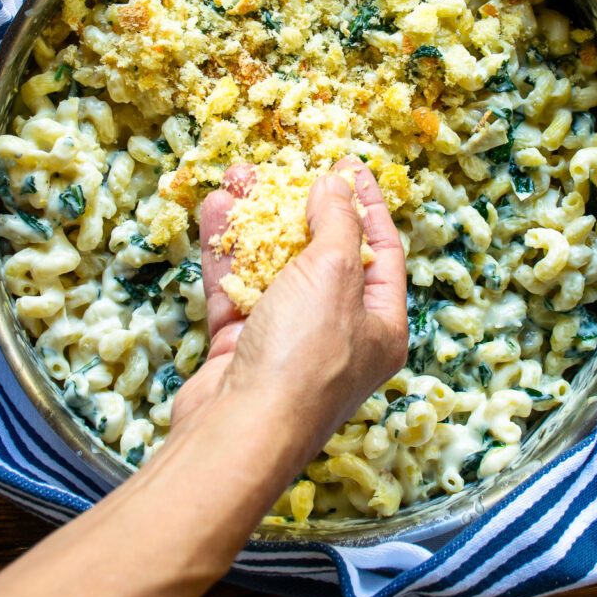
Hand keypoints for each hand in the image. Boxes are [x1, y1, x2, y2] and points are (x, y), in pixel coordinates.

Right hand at [171, 156, 407, 463]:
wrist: (238, 431)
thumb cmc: (304, 355)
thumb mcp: (334, 273)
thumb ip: (337, 222)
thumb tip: (335, 185)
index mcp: (380, 325)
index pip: (382, 250)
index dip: (366, 203)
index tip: (348, 165)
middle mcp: (338, 334)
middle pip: (322, 255)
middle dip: (298, 207)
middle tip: (281, 168)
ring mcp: (287, 342)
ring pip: (272, 268)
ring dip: (255, 222)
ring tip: (236, 178)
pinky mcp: (242, 348)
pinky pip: (236, 289)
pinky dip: (226, 253)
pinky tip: (214, 212)